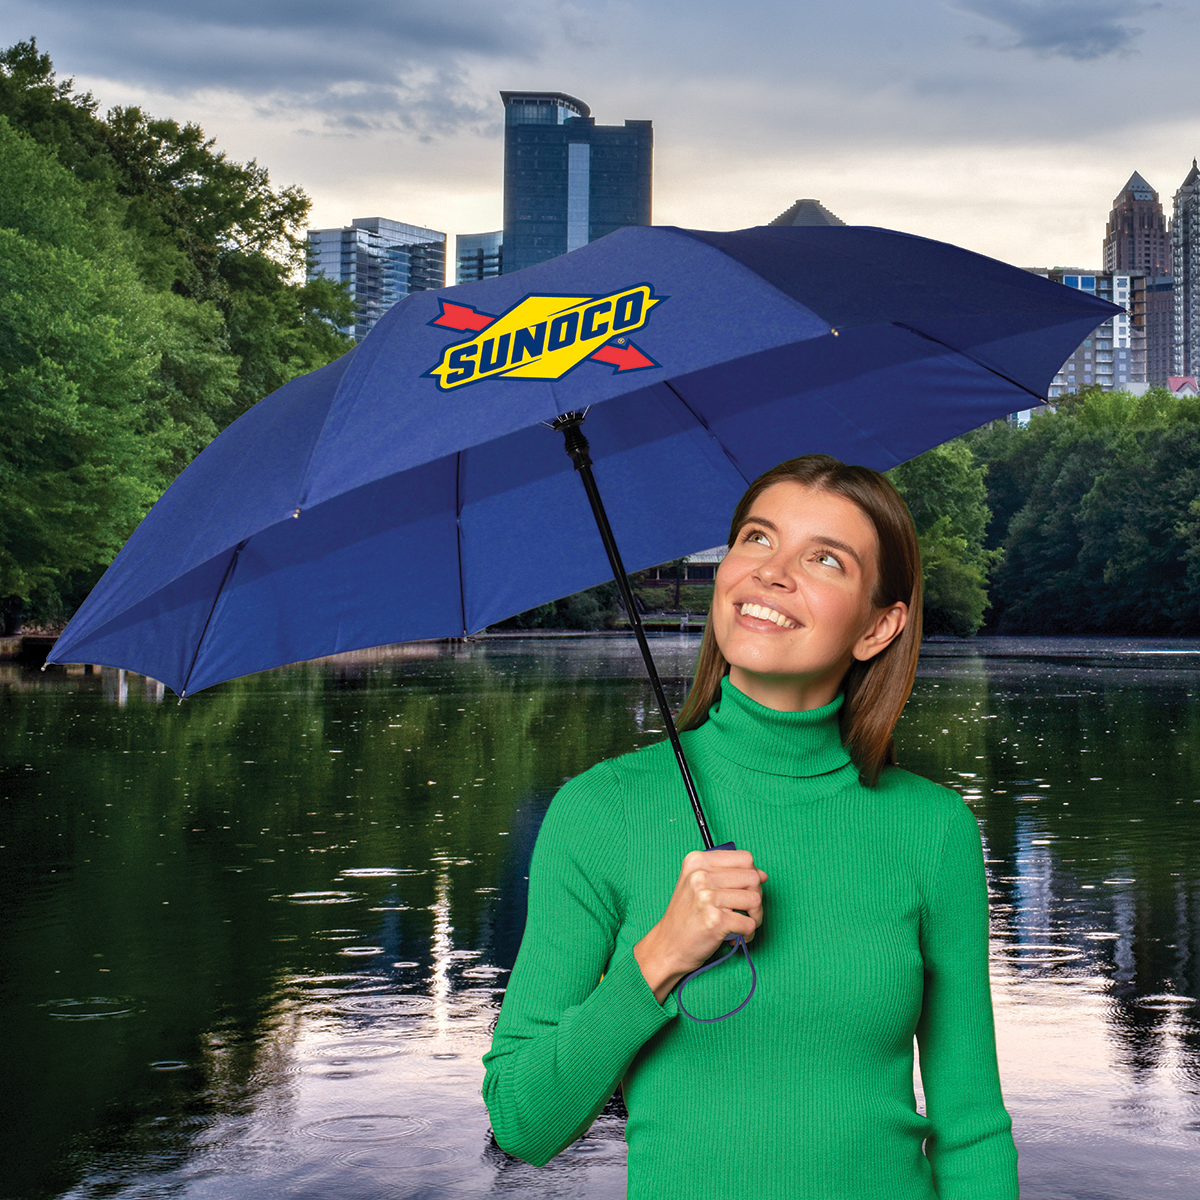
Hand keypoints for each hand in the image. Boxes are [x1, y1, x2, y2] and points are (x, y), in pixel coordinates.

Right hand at [633, 849, 766, 1003]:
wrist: (667, 946)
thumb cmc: (686, 917)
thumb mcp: (697, 884)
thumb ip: (726, 874)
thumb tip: (762, 874)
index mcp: (697, 861)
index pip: (744, 858)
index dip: (753, 875)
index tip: (747, 890)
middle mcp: (700, 875)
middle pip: (753, 878)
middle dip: (756, 897)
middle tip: (745, 911)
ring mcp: (706, 897)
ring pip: (755, 900)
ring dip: (755, 917)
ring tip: (741, 925)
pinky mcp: (715, 920)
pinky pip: (750, 923)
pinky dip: (748, 934)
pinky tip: (735, 937)